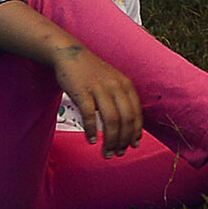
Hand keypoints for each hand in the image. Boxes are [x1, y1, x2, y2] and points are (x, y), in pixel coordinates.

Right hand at [52, 40, 141, 154]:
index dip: (136, 131)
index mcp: (126, 85)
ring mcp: (100, 89)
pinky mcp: (82, 92)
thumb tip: (126, 124)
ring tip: (106, 152)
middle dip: (123, 139)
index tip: (133, 145)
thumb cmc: (92, 73)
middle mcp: (116, 86)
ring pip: (111, 120)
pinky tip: (90, 140)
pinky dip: (91, 130)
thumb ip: (120, 99)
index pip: (136, 113)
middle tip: (118, 153)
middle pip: (126, 119)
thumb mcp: (113, 82)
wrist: (71, 55)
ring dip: (109, 140)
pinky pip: (90, 115)